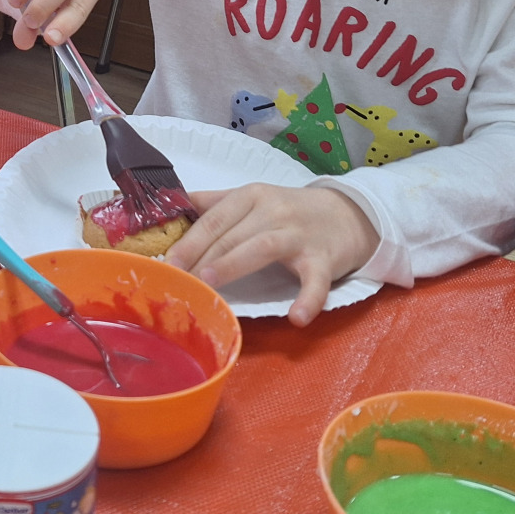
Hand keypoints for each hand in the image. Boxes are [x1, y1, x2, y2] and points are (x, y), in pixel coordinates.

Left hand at [164, 185, 379, 326]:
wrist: (348, 214)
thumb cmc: (290, 210)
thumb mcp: (252, 198)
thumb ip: (213, 203)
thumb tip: (170, 208)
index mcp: (250, 196)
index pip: (213, 219)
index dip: (188, 241)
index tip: (167, 263)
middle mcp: (272, 210)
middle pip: (231, 235)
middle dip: (201, 258)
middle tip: (177, 280)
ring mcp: (299, 235)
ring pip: (262, 248)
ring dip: (234, 265)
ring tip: (211, 284)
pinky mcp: (325, 259)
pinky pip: (316, 280)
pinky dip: (308, 298)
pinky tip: (296, 317)